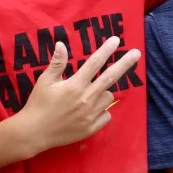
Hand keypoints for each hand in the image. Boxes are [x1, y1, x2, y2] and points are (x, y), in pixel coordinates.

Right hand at [11, 36, 139, 156]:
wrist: (35, 133)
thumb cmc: (38, 104)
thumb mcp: (45, 81)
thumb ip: (57, 63)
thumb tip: (62, 44)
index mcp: (74, 85)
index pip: (94, 63)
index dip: (106, 50)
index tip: (116, 40)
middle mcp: (86, 99)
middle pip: (110, 77)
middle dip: (125, 63)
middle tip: (137, 53)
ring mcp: (91, 114)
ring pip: (109, 96)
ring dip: (104, 92)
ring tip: (88, 95)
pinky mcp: (92, 128)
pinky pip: (106, 114)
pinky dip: (102, 111)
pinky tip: (89, 111)